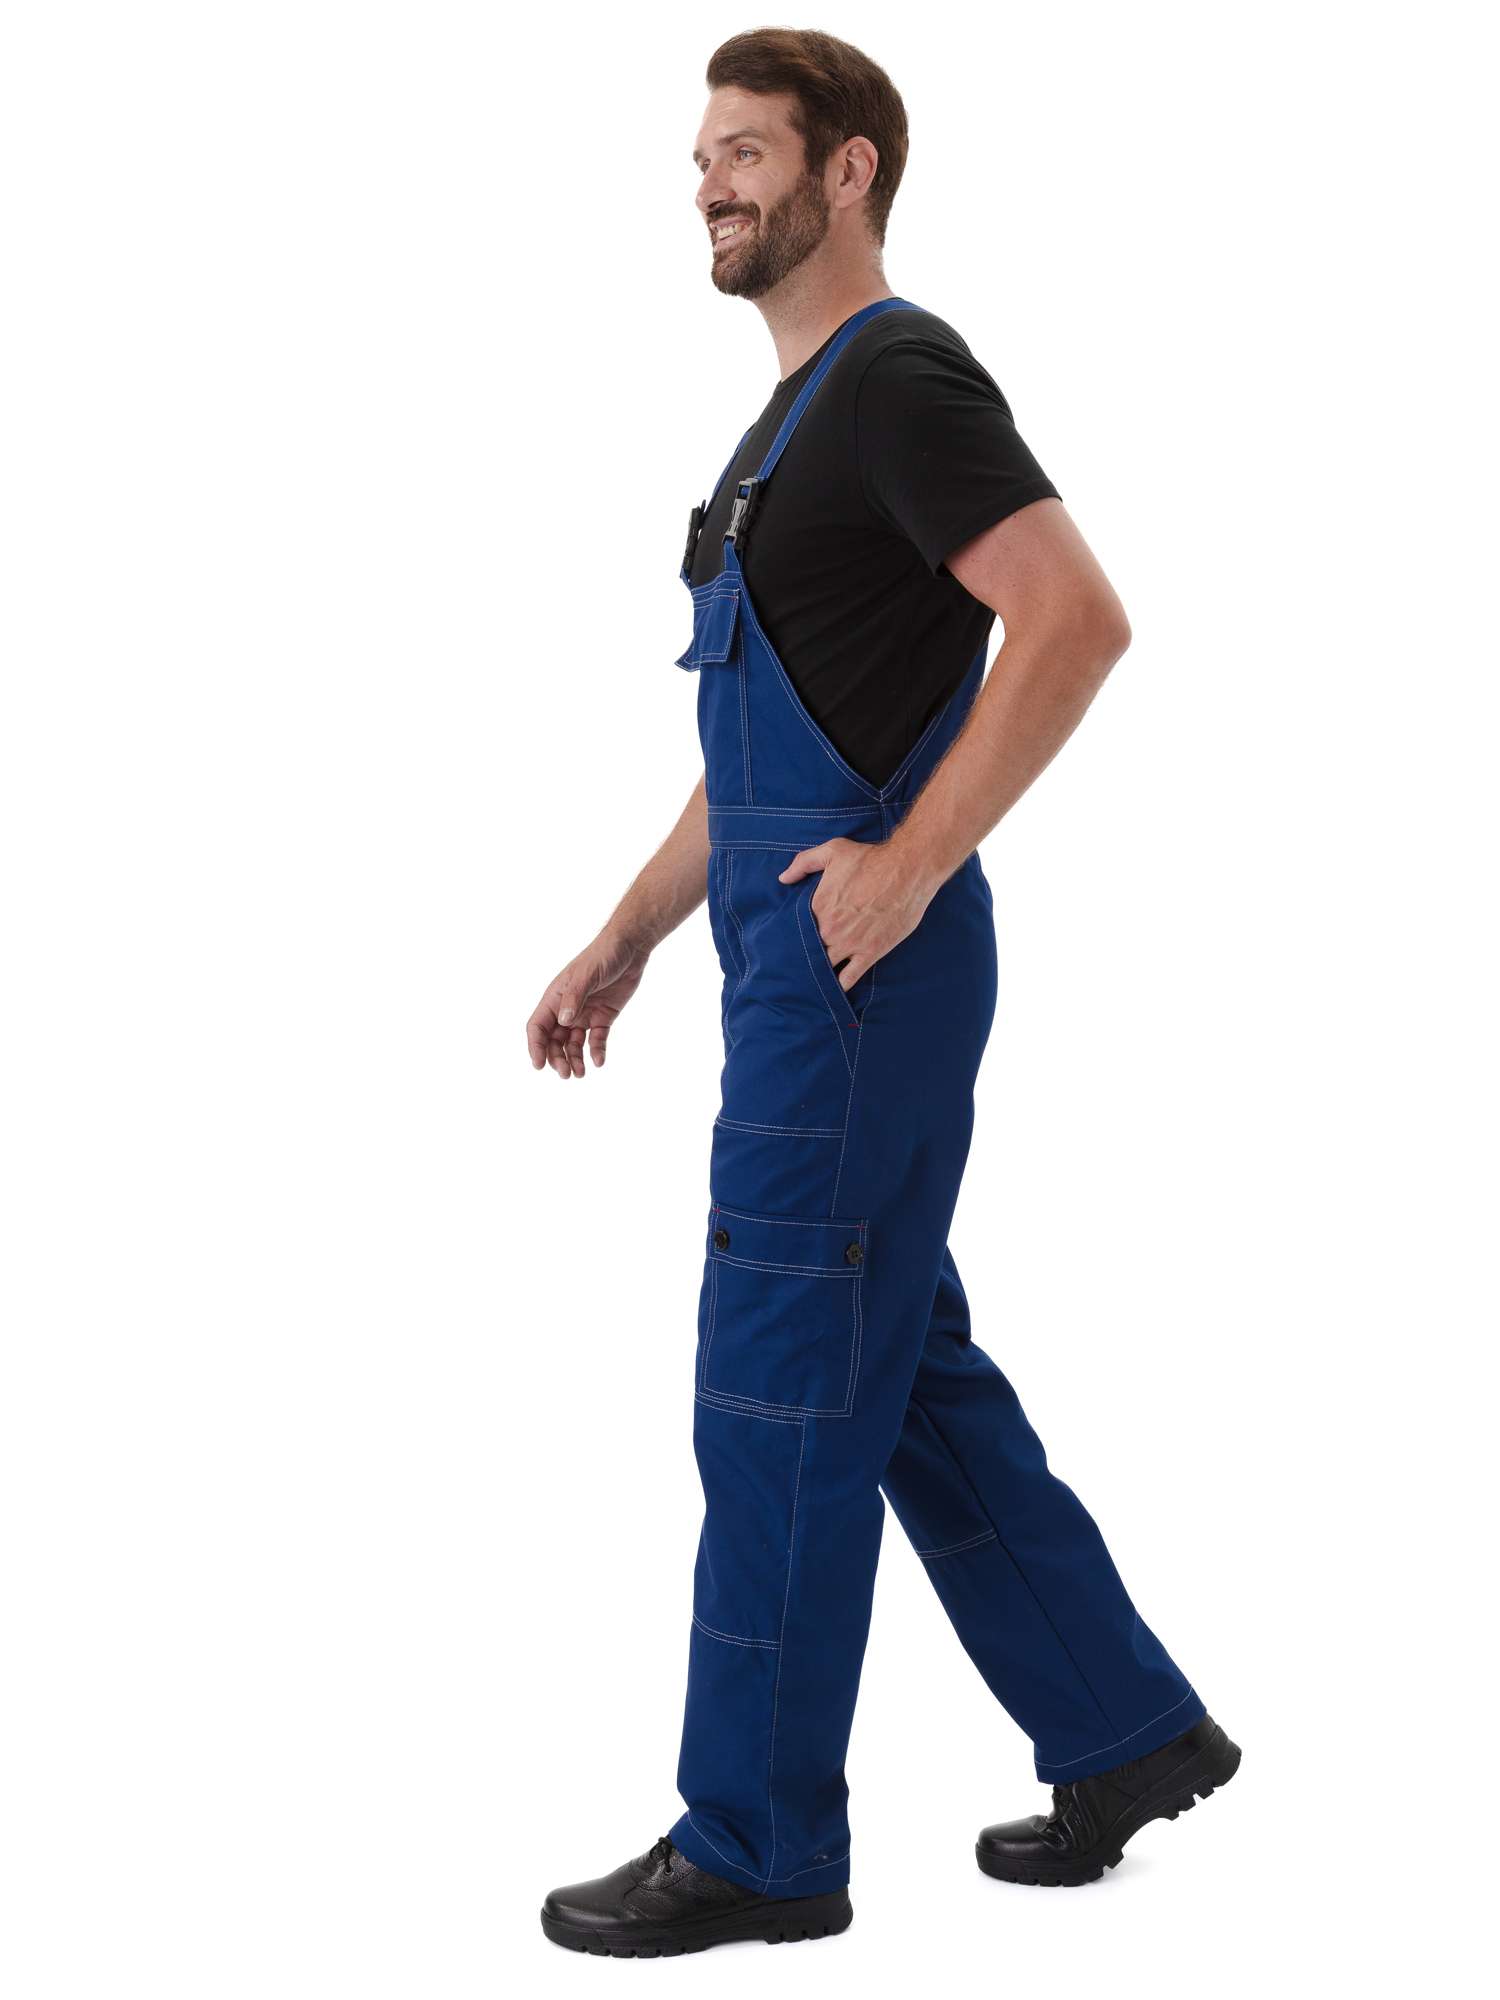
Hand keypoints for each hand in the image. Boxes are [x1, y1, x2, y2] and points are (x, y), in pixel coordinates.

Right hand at [526, 930, 649, 1078]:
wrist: (630, 948)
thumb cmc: (603, 955)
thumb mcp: (587, 975)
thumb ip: (574, 997)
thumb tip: (563, 1021)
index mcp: (555, 997)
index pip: (538, 1026)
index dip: (536, 1046)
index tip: (539, 1066)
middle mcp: (566, 1008)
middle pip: (554, 1040)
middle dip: (556, 1058)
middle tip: (566, 1074)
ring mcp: (585, 1014)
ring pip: (573, 1044)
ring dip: (574, 1059)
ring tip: (581, 1074)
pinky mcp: (603, 1017)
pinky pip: (597, 1039)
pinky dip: (596, 1051)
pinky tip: (599, 1061)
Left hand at [778, 838, 937, 990]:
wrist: (907, 870)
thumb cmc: (870, 858)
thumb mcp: (832, 851)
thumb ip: (803, 862)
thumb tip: (783, 879)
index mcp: (816, 907)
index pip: (796, 929)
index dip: (794, 935)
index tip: (791, 940)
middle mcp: (829, 930)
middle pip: (808, 951)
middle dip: (804, 956)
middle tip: (799, 964)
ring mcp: (849, 944)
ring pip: (826, 967)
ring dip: (820, 973)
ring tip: (814, 980)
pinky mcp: (870, 953)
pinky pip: (849, 978)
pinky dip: (840, 987)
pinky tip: (835, 990)